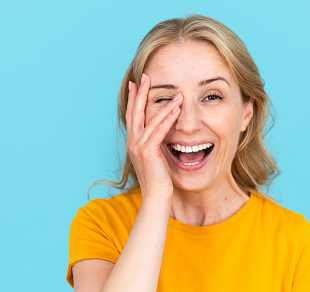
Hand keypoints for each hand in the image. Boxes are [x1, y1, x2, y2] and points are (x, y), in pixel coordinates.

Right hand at [126, 73, 182, 198]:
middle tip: (145, 75)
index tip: (137, 83)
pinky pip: (158, 130)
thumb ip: (157, 144)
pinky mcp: (148, 151)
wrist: (156, 198)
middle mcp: (133, 142)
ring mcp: (138, 146)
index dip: (134, 98)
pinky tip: (176, 108)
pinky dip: (167, 117)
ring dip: (163, 103)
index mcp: (134, 142)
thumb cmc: (159, 180)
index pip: (133, 115)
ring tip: (174, 91)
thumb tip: (166, 133)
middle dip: (141, 92)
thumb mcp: (157, 158)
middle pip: (135, 111)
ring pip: (149, 118)